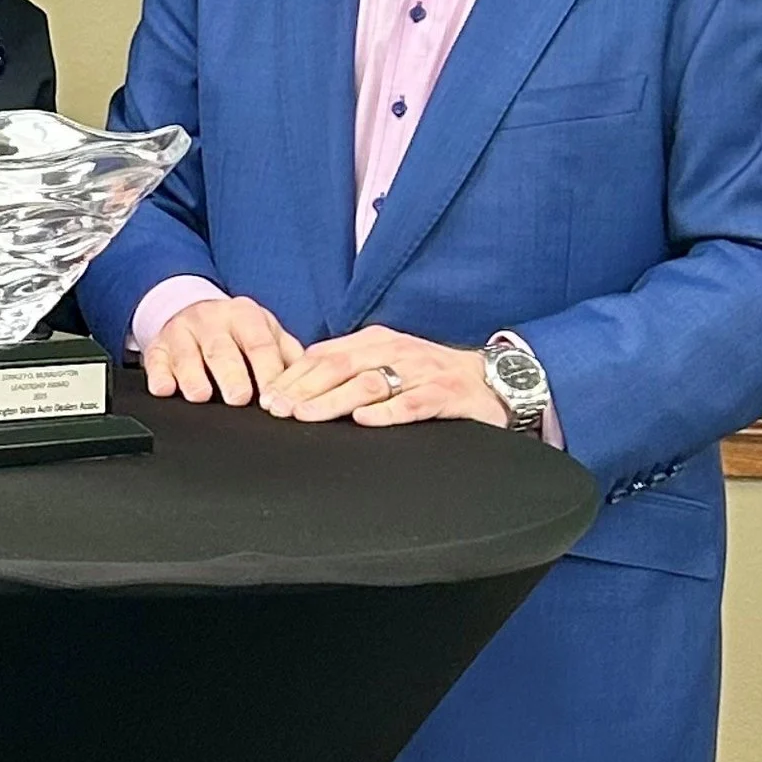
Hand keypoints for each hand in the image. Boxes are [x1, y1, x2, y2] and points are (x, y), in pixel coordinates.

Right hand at [141, 295, 304, 405]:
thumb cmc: (235, 331)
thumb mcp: (265, 332)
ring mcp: (182, 332)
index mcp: (245, 316)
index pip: (260, 345)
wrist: (190, 309)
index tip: (275, 397)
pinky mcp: (157, 346)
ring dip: (193, 376)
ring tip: (201, 395)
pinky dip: (159, 375)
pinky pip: (154, 360)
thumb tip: (311, 377)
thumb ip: (287, 353)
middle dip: (231, 375)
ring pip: (187, 355)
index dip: (268, 372)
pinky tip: (165, 389)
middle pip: (222, 350)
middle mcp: (212, 320)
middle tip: (239, 398)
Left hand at [261, 327, 506, 427]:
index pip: (325, 355)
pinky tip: (365, 420)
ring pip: (370, 383)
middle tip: (277, 409)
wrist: (494, 380)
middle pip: (341, 366)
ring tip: (307, 415)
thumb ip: (350, 370)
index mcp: (377, 342)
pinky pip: (413, 402)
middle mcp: (396, 351)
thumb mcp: (388, 362)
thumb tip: (299, 387)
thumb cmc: (431, 376)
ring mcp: (422, 372)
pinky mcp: (446, 395)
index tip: (267, 396)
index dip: (294, 375)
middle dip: (304, 388)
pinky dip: (388, 412)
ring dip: (335, 400)